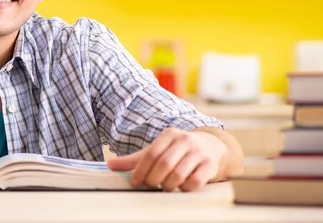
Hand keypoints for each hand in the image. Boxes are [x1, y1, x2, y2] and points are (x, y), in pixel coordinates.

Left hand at [107, 128, 226, 191]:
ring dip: (168, 186)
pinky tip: (181, 187)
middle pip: (164, 164)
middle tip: (150, 185)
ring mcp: (199, 152)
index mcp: (169, 134)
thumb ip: (136, 159)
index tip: (135, 182)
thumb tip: (110, 165)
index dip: (141, 170)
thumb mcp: (158, 150)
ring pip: (179, 175)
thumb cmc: (178, 151)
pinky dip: (185, 188)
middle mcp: (185, 140)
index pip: (151, 154)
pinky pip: (195, 182)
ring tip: (165, 187)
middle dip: (153, 179)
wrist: (212, 147)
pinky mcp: (210, 165)